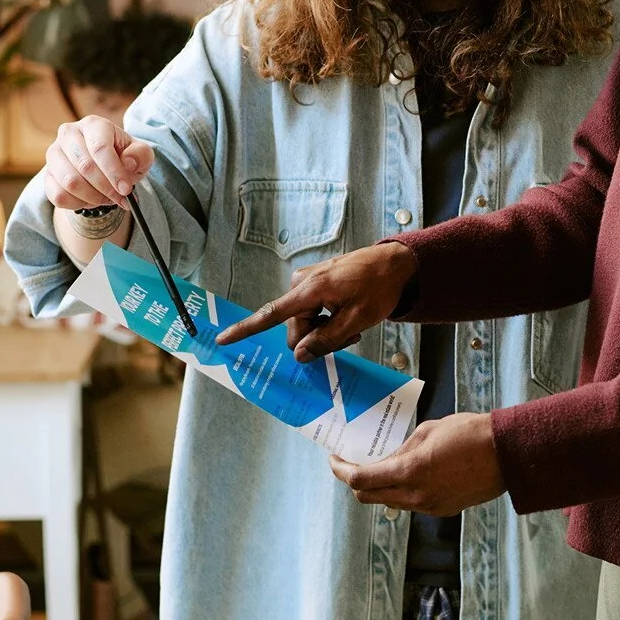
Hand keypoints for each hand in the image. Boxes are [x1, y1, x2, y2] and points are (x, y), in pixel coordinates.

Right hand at [44, 116, 153, 209]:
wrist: (104, 167)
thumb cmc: (124, 157)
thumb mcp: (140, 154)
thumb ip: (141, 155)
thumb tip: (128, 162)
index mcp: (94, 124)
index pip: (100, 148)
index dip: (114, 172)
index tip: (125, 190)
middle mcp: (69, 134)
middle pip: (84, 166)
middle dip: (105, 187)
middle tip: (120, 198)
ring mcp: (54, 153)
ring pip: (70, 182)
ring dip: (93, 197)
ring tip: (108, 198)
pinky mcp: (47, 174)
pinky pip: (58, 196)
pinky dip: (78, 204)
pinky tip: (91, 200)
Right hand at [215, 241, 417, 356]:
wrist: (396, 263)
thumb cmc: (379, 288)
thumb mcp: (356, 320)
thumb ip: (326, 340)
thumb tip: (299, 356)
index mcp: (310, 290)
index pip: (271, 314)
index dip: (246, 329)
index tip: (223, 338)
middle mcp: (302, 283)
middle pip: (295, 329)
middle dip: (317, 339)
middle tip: (349, 336)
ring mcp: (309, 282)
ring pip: (305, 324)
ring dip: (325, 331)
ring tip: (352, 326)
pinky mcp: (316, 284)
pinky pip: (313, 312)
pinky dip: (327, 320)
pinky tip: (347, 317)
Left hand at [328, 413, 505, 515]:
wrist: (505, 453)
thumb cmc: (468, 433)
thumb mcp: (428, 430)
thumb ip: (403, 448)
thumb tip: (388, 458)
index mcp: (409, 471)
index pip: (361, 480)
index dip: (341, 471)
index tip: (334, 459)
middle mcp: (415, 495)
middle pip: (369, 496)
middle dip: (356, 481)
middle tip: (354, 462)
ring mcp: (429, 506)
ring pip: (390, 502)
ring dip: (379, 487)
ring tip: (381, 466)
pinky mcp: (442, 509)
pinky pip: (411, 503)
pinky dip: (401, 490)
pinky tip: (407, 473)